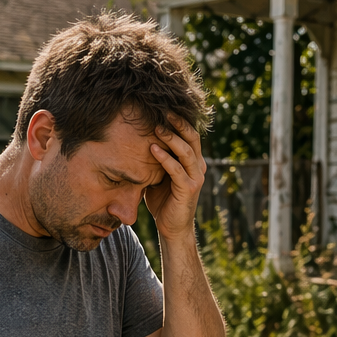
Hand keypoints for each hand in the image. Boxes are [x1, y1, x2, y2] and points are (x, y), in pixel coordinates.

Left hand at [142, 116, 206, 237]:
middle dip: (178, 123)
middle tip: (163, 110)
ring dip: (171, 138)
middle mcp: (198, 167)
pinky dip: (165, 158)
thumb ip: (156, 159)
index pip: (189, 135)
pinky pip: (177, 170)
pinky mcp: (189, 189)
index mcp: (193, 161)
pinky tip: (152, 149)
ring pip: (186, 151)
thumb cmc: (163, 200)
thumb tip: (138, 139)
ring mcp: (196, 178)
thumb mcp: (158, 174)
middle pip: (192, 138)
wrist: (172, 227)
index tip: (163, 108)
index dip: (179, 120)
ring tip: (157, 127)